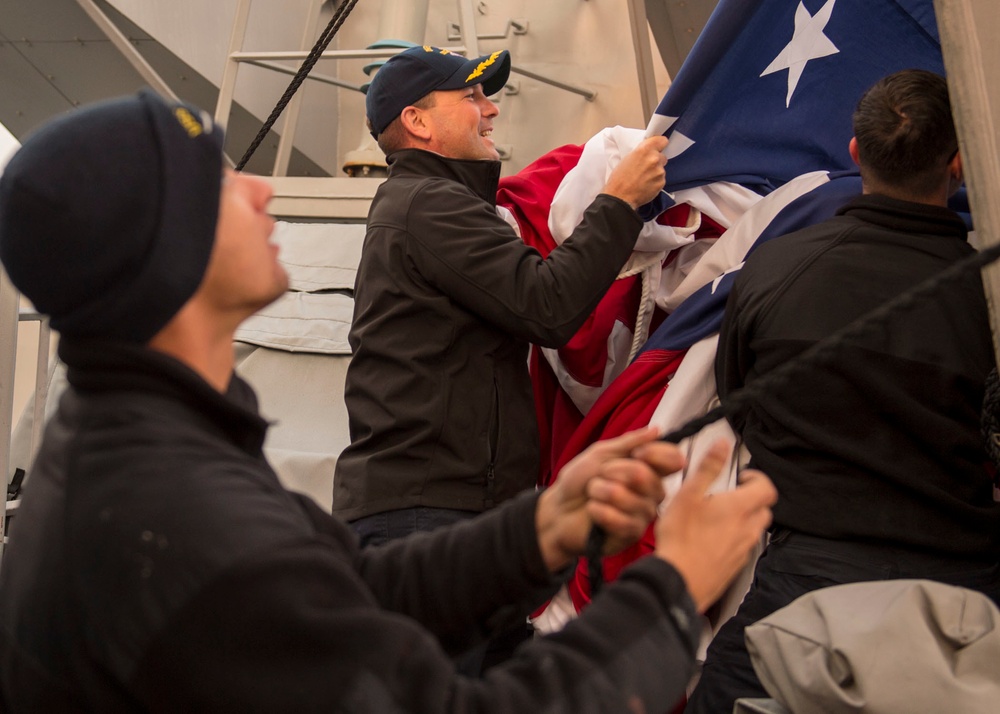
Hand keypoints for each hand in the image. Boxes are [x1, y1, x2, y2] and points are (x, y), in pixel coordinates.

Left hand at [535, 425, 684, 571]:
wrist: (558, 509)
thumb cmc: (579, 480)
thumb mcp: (600, 454)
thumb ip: (628, 443)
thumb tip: (656, 430)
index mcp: (648, 469)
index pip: (673, 459)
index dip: (657, 454)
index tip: (637, 453)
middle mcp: (652, 492)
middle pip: (646, 476)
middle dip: (614, 472)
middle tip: (599, 475)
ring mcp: (644, 514)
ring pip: (629, 498)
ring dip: (600, 492)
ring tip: (592, 495)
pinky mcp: (632, 534)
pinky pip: (621, 520)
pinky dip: (599, 512)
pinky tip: (593, 513)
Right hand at [601, 135, 668, 208]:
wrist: (620, 198)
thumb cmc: (619, 179)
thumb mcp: (627, 159)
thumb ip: (641, 153)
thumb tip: (648, 152)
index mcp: (644, 150)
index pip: (662, 140)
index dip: (659, 144)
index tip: (658, 147)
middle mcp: (654, 159)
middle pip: (662, 156)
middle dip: (656, 161)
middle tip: (645, 168)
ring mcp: (659, 171)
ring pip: (661, 169)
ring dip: (655, 173)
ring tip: (643, 179)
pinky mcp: (661, 183)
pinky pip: (661, 179)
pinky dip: (655, 182)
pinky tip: (646, 185)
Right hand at [655, 440, 776, 611]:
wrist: (679, 581)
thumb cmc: (681, 539)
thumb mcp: (688, 494)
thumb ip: (708, 468)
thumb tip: (722, 445)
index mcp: (740, 508)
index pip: (767, 488)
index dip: (757, 478)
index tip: (741, 477)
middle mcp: (748, 529)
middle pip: (764, 508)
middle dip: (751, 498)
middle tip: (729, 495)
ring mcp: (743, 550)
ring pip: (754, 528)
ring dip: (743, 519)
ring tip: (717, 517)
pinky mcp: (735, 566)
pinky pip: (743, 546)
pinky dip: (734, 538)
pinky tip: (710, 540)